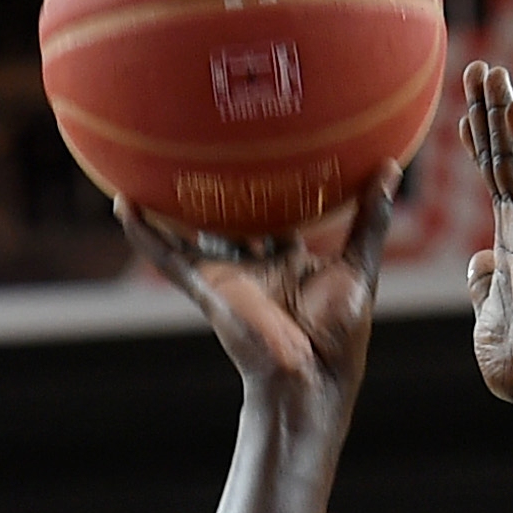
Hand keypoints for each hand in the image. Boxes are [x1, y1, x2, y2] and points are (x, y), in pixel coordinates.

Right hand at [118, 168, 399, 428]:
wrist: (311, 376)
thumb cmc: (340, 332)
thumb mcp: (358, 265)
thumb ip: (370, 218)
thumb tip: (390, 166)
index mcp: (289, 260)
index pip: (276, 213)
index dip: (271, 183)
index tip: (267, 145)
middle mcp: (255, 264)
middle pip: (230, 216)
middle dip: (217, 184)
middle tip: (206, 136)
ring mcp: (229, 275)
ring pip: (191, 230)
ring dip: (167, 202)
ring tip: (144, 161)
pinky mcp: (209, 287)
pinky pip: (168, 256)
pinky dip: (144, 233)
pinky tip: (121, 204)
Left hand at [460, 62, 512, 414]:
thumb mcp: (488, 321)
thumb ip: (485, 288)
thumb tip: (477, 262)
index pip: (496, 185)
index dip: (483, 147)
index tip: (468, 114)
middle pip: (506, 160)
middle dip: (492, 114)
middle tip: (479, 69)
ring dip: (506, 115)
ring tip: (492, 73)